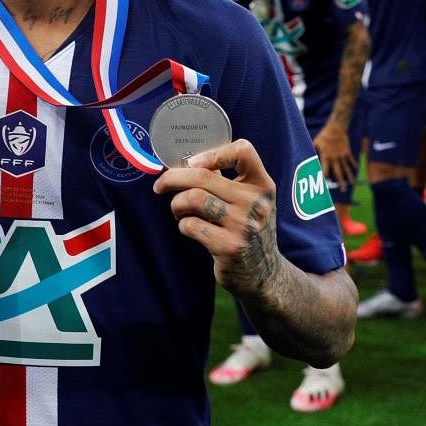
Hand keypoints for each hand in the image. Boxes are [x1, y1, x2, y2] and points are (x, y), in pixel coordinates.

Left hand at [153, 139, 280, 300]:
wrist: (264, 274)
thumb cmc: (247, 229)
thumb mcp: (249, 201)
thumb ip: (226, 181)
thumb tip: (185, 162)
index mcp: (263, 185)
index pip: (244, 151)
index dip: (214, 152)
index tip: (192, 161)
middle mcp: (256, 203)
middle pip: (203, 176)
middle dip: (172, 178)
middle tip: (160, 185)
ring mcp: (244, 225)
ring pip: (193, 198)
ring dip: (176, 204)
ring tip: (178, 210)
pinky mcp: (229, 247)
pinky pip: (191, 225)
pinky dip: (182, 224)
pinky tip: (188, 227)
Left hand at [311, 123, 355, 190]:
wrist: (336, 128)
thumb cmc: (323, 136)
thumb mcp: (315, 143)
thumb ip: (312, 152)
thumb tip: (306, 159)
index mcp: (326, 156)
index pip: (325, 169)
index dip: (324, 177)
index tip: (325, 185)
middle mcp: (335, 157)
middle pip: (338, 172)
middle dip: (340, 182)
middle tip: (343, 190)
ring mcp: (342, 155)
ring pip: (347, 168)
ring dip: (349, 177)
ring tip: (352, 184)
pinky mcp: (347, 152)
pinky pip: (351, 160)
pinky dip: (353, 166)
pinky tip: (356, 171)